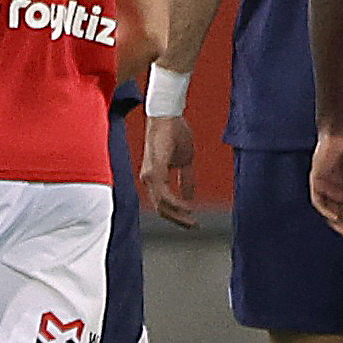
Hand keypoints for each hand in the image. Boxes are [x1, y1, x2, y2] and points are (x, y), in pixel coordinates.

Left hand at [141, 114, 196, 228]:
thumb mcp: (186, 161)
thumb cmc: (176, 134)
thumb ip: (186, 180)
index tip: (193, 222)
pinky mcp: (155, 169)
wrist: (169, 116)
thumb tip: (190, 198)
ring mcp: (149, 174)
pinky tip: (188, 208)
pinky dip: (176, 203)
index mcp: (154, 177)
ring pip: (162, 204)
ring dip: (178, 215)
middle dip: (178, 220)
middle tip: (194, 226)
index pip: (163, 203)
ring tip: (193, 221)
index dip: (177, 215)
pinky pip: (164, 193)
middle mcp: (148, 178)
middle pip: (161, 208)